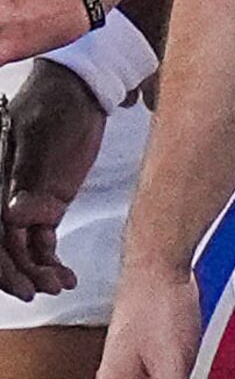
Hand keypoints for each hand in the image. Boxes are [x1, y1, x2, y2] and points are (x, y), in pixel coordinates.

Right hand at [0, 59, 107, 298]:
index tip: (22, 286)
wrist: (83, 89)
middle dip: (19, 274)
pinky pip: (40, 241)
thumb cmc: (58, 106)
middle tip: (42, 290)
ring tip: (60, 284)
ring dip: (36, 271)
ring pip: (21, 249)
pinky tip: (64, 276)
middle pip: (3, 248)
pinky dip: (49, 260)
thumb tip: (13, 218)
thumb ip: (29, 180)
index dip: (3, 266)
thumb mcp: (43, 139)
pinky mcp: (45, 204)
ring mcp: (23, 203)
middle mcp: (1, 197)